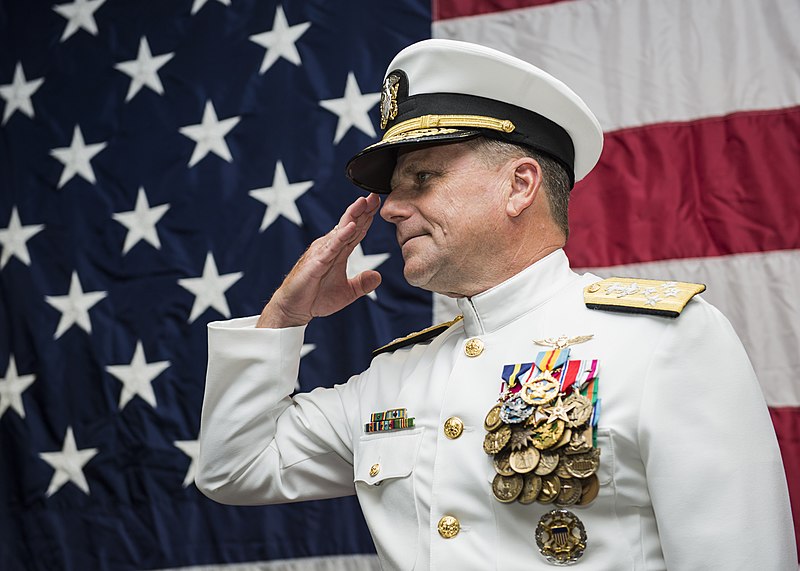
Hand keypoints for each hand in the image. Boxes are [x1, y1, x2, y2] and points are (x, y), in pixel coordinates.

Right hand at [256, 194, 382, 327]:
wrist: (294, 308)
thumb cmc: (315, 298)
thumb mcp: (346, 292)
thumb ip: (362, 284)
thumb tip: (378, 276)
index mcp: (338, 252)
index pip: (355, 231)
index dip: (366, 217)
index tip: (377, 203)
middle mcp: (329, 247)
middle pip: (348, 225)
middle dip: (362, 210)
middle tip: (374, 195)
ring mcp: (322, 253)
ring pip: (340, 231)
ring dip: (352, 217)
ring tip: (364, 203)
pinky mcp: (316, 263)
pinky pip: (331, 247)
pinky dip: (341, 236)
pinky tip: (351, 227)